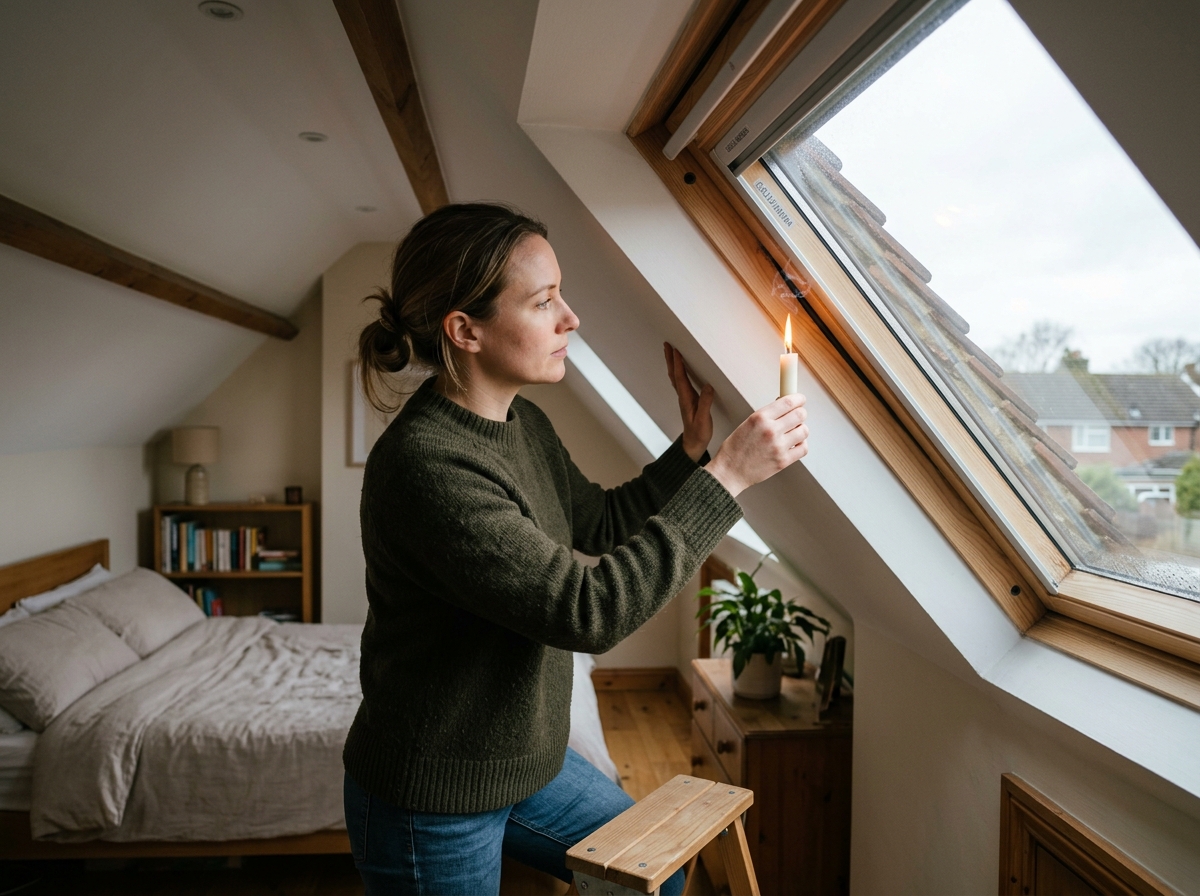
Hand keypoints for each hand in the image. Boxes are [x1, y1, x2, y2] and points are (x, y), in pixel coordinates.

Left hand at [664, 343, 713, 461]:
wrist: (692, 445)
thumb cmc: (698, 434)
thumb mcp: (703, 420)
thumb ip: (705, 404)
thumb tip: (708, 386)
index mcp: (686, 399)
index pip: (680, 377)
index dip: (678, 363)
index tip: (675, 350)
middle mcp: (683, 396)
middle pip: (674, 374)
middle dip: (671, 359)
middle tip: (667, 344)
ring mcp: (685, 398)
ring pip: (676, 377)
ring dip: (673, 363)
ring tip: (671, 351)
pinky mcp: (688, 400)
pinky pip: (681, 381)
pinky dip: (679, 371)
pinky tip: (681, 368)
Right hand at [705, 394, 808, 496]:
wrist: (729, 472)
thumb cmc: (735, 449)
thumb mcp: (747, 423)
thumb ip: (767, 415)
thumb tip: (785, 407)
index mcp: (759, 418)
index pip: (788, 402)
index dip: (798, 399)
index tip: (800, 400)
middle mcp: (770, 430)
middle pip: (800, 415)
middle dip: (800, 414)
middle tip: (797, 416)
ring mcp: (778, 446)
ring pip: (804, 431)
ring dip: (800, 430)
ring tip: (792, 433)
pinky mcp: (783, 461)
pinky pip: (803, 448)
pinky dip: (801, 445)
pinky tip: (793, 444)